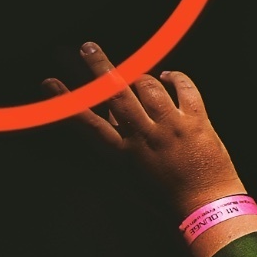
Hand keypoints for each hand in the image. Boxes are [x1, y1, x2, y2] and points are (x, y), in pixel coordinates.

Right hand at [43, 41, 244, 214]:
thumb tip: (108, 120)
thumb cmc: (166, 200)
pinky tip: (169, 75)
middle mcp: (144, 137)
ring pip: (149, 86)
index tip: (49, 83)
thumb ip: (117, 149)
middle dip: (99, 67)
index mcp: (122, 155)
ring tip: (132, 70)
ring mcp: (172, 127)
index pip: (86, 121)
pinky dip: (176, 77)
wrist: (206, 209)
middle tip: (87, 47)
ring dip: (138, 73)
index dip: (66, 100)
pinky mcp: (197, 123)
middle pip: (116, 93)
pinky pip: (185, 88)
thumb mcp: (130, 179)